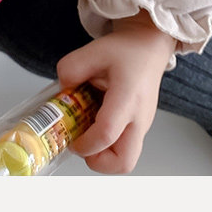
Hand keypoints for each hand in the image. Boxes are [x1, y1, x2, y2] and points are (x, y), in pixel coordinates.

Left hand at [55, 11, 176, 174]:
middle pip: (124, 163)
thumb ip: (71, 69)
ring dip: (102, 154)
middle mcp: (139, 118)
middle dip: (98, 161)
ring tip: (88, 130)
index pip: (107, 134)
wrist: (148, 49)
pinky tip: (96, 122)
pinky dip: (107, 145)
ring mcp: (142, 127)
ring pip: (125, 160)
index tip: (70, 137)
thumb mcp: (93, 50)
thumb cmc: (126, 51)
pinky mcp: (139, 129)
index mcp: (128, 98)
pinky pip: (124, 148)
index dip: (84, 143)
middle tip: (83, 143)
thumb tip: (62, 90)